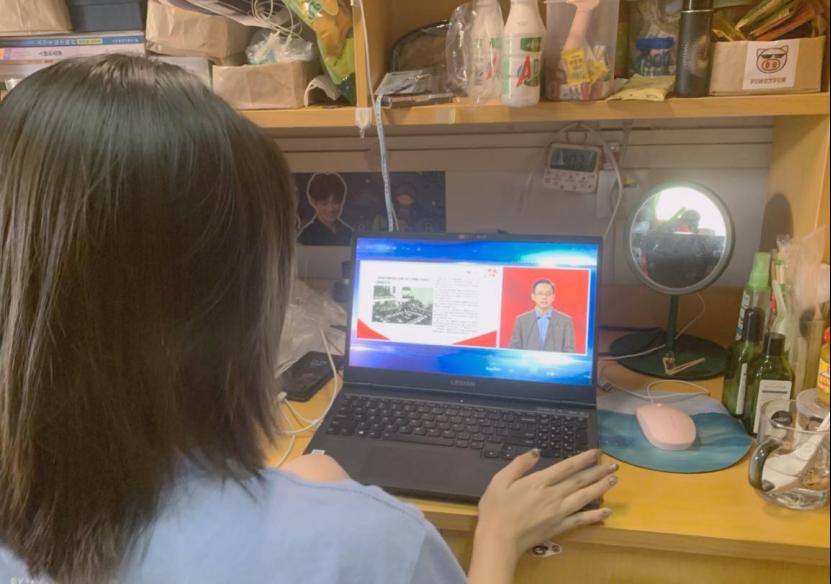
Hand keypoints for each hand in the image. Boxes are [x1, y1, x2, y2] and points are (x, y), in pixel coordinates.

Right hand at [471, 449, 616, 576]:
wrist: (499, 539)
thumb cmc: (496, 509)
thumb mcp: (500, 480)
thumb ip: (519, 465)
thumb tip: (535, 452)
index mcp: (540, 481)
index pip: (567, 466)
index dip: (583, 458)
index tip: (597, 452)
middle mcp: (554, 495)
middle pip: (580, 480)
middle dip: (598, 471)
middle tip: (613, 465)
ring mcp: (559, 512)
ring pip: (585, 497)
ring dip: (601, 488)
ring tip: (614, 481)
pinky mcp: (560, 527)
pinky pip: (581, 520)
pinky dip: (595, 515)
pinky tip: (607, 512)